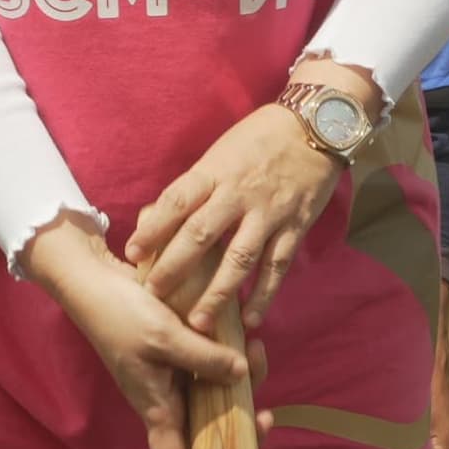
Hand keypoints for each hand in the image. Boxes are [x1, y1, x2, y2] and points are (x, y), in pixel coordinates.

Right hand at [26, 212, 256, 448]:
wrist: (93, 279)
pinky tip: (249, 341)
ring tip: (258, 354)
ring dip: (244, 385)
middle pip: (208, 434)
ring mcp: (174, 378)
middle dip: (240, 434)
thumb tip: (242, 374)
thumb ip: (205, 359)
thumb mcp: (165, 338)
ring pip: (218, 398)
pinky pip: (214, 368)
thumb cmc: (119, 315)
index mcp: (156, 409)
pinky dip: (234, 359)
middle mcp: (167, 401)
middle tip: (266, 421)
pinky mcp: (179, 354)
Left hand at [125, 60, 374, 335]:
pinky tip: (250, 319)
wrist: (316, 126)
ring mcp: (268, 212)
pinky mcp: (295, 226)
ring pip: (239, 258)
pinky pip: (276, 265)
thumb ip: (198, 185)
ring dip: (217, 293)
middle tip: (154, 297)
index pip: (177, 200)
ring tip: (198, 323)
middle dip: (175, 268)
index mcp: (214, 171)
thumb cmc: (260, 139)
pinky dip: (264, 294)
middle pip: (201, 234)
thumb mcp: (221, 151)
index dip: (153, 228)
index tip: (132, 253)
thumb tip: (164, 218)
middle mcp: (238, 193)